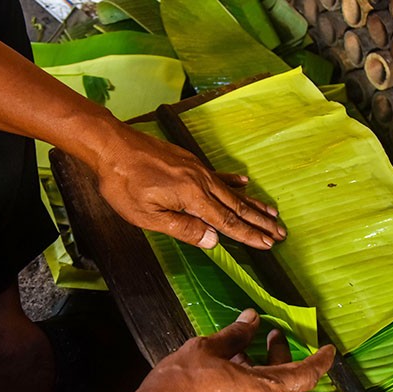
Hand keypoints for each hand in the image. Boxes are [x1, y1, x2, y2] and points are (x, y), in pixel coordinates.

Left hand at [93, 125, 286, 249]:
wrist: (111, 146)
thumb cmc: (124, 184)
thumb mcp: (148, 216)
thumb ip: (182, 229)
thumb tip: (213, 240)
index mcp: (192, 197)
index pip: (227, 222)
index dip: (248, 235)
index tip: (267, 244)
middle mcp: (201, 181)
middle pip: (237, 206)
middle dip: (260, 222)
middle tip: (280, 232)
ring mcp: (197, 169)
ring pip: (231, 191)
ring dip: (252, 204)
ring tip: (271, 212)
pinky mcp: (189, 162)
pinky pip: (217, 174)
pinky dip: (233, 181)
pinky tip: (243, 182)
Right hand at [126, 309, 334, 391]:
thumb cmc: (175, 389)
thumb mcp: (205, 350)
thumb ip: (235, 335)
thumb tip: (251, 320)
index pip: (304, 375)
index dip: (320, 360)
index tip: (328, 350)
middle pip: (280, 385)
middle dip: (275, 358)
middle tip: (266, 338)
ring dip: (255, 379)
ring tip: (232, 361)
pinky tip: (222, 387)